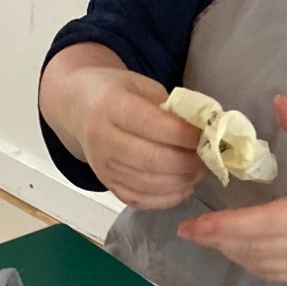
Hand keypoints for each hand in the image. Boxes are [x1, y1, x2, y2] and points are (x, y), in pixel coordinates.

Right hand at [54, 59, 205, 209]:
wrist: (78, 107)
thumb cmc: (116, 92)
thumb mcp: (142, 86)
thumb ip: (170, 106)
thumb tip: (204, 130)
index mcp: (111, 106)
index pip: (151, 124)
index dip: (184, 134)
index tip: (207, 135)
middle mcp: (102, 139)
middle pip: (150, 160)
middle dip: (186, 162)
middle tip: (208, 158)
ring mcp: (102, 166)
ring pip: (146, 184)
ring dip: (180, 181)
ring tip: (199, 171)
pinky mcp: (106, 183)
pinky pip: (137, 200)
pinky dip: (165, 199)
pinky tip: (183, 188)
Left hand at [176, 96, 286, 280]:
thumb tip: (279, 100)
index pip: (261, 224)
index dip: (224, 227)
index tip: (195, 224)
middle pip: (254, 249)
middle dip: (217, 241)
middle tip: (188, 231)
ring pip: (262, 265)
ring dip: (232, 254)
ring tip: (208, 238)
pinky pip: (277, 274)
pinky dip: (252, 265)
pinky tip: (239, 252)